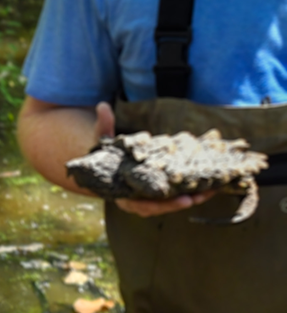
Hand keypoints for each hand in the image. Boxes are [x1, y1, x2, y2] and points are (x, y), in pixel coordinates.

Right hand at [92, 100, 216, 216]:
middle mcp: (135, 199)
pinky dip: (192, 193)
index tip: (172, 198)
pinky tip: (209, 187)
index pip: (139, 204)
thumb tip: (102, 106)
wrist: (106, 164)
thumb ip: (103, 125)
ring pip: (171, 203)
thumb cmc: (105, 154)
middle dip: (178, 203)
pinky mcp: (160, 192)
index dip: (156, 204)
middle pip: (159, 206)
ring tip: (210, 192)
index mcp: (121, 192)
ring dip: (191, 199)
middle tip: (195, 198)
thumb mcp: (101, 140)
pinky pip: (177, 196)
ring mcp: (148, 197)